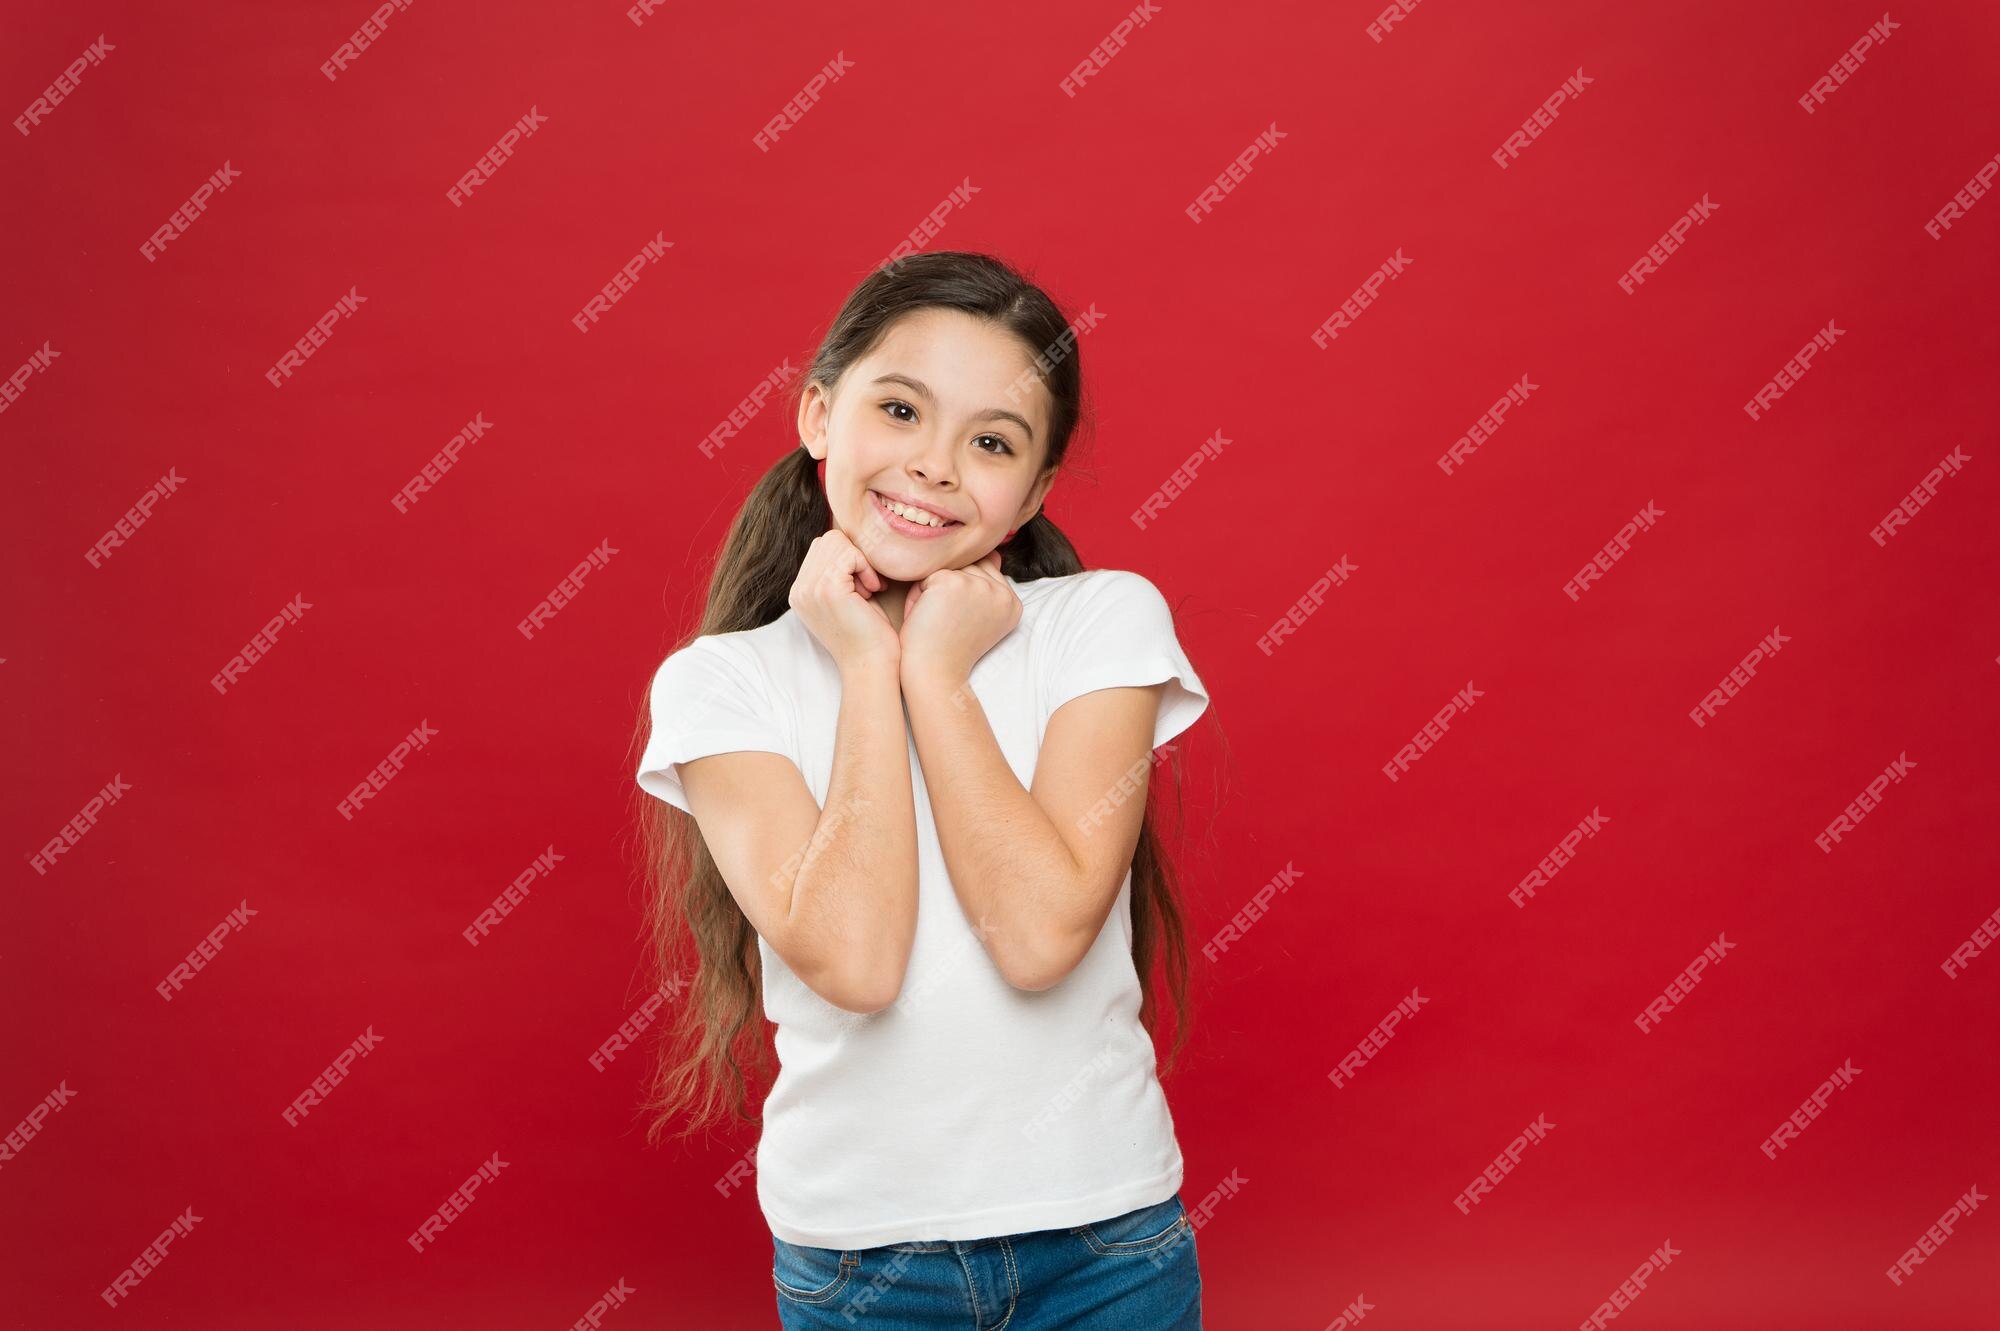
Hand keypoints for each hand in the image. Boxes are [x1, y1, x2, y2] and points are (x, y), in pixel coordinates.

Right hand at [788, 529, 899, 670]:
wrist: (870, 665)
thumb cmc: (867, 635)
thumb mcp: (845, 600)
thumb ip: (837, 574)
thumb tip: (844, 542)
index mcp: (800, 592)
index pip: (821, 548)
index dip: (847, 559)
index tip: (864, 586)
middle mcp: (798, 590)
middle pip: (827, 540)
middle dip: (853, 557)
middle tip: (868, 586)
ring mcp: (809, 588)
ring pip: (837, 542)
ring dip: (860, 561)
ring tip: (869, 589)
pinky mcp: (827, 588)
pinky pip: (849, 554)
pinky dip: (866, 567)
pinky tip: (873, 590)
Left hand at [899, 550, 1018, 686]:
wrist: (935, 674)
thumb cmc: (950, 648)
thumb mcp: (978, 616)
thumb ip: (988, 584)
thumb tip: (994, 553)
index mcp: (1012, 603)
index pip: (985, 573)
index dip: (964, 595)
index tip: (960, 624)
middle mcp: (1001, 593)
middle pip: (968, 567)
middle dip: (950, 590)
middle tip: (947, 623)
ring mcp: (979, 585)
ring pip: (949, 568)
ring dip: (934, 591)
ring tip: (937, 620)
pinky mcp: (952, 582)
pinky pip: (927, 575)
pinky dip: (918, 595)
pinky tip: (926, 617)